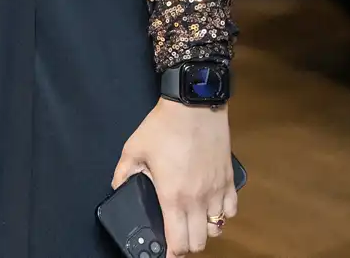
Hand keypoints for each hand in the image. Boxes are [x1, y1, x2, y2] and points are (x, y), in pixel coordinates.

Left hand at [112, 101, 235, 254]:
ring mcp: (216, 191)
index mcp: (172, 196)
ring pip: (217, 228)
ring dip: (205, 232)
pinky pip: (231, 210)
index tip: (166, 254)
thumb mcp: (134, 148)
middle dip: (187, 246)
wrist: (194, 106)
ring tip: (193, 223)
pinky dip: (223, 215)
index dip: (171, 254)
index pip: (177, 241)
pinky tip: (211, 206)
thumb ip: (123, 173)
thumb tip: (117, 187)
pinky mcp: (228, 180)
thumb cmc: (164, 126)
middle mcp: (197, 199)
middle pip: (199, 242)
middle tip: (177, 238)